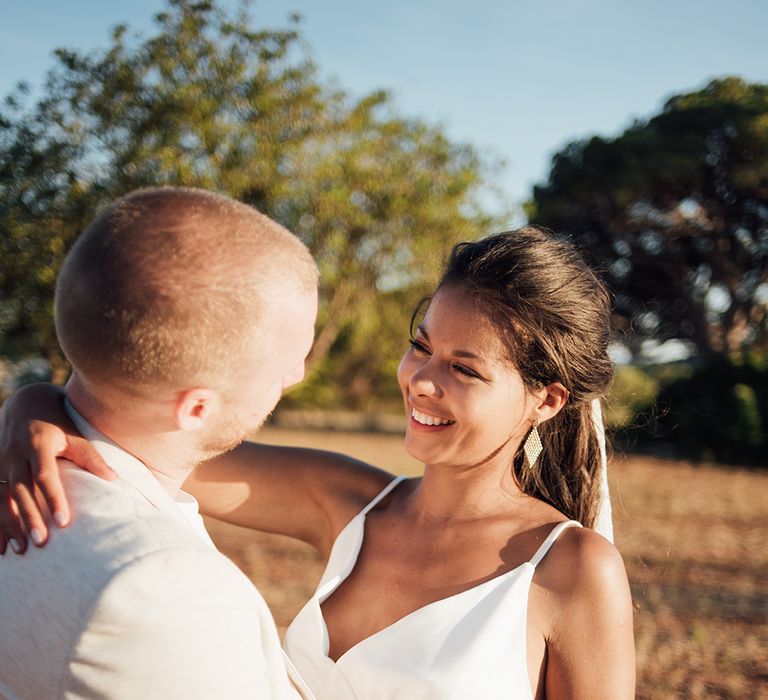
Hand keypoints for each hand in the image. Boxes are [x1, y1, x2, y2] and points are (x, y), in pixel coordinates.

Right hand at [0, 384, 115, 554]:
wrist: (24, 403)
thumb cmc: (57, 421)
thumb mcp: (75, 434)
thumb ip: (90, 457)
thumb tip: (113, 478)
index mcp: (37, 444)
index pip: (45, 475)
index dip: (53, 498)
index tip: (64, 521)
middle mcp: (14, 454)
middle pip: (21, 490)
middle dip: (30, 518)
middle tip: (41, 542)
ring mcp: (0, 463)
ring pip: (2, 498)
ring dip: (9, 525)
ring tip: (21, 549)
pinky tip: (0, 548)